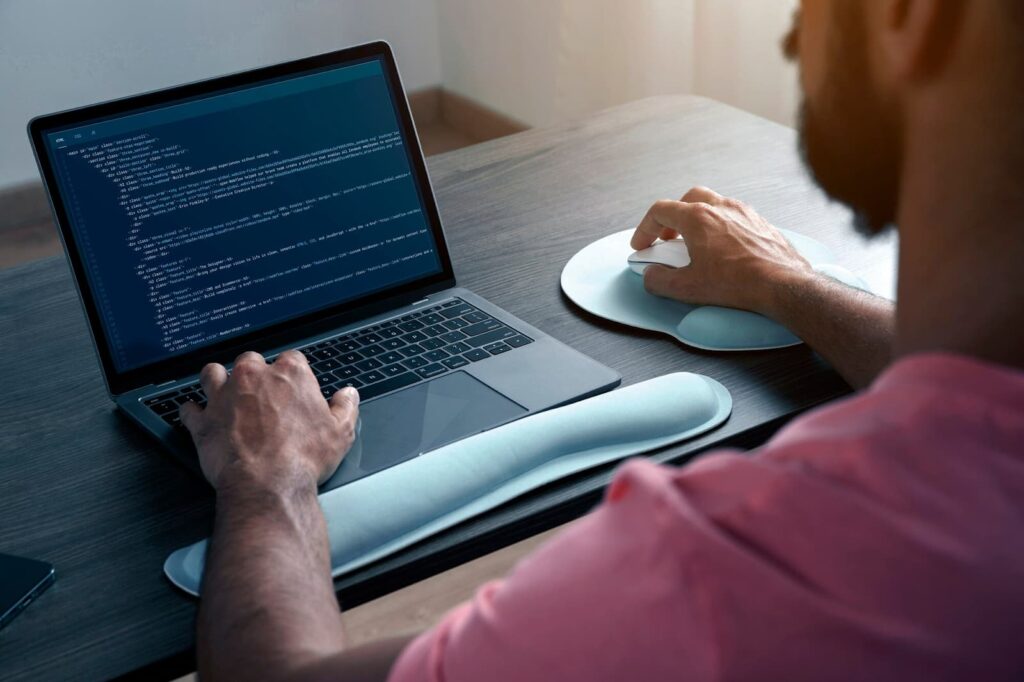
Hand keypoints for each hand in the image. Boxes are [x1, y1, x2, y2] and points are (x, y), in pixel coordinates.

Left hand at [180, 350, 359, 491]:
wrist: (268, 485)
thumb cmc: (303, 458)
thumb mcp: (341, 433)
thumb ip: (345, 407)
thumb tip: (348, 395)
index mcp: (290, 375)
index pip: (292, 359)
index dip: (293, 374)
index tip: (294, 389)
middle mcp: (254, 377)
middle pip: (250, 361)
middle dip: (255, 375)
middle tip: (261, 394)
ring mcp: (224, 397)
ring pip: (213, 374)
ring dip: (217, 381)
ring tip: (224, 392)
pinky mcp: (203, 421)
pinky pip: (189, 409)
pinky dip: (193, 413)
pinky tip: (198, 417)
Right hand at [630, 186, 814, 315]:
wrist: (783, 284)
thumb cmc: (739, 283)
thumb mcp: (687, 288)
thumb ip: (660, 280)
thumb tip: (651, 276)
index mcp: (698, 218)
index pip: (660, 211)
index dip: (645, 228)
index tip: (642, 245)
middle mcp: (721, 208)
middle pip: (687, 200)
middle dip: (672, 218)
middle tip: (667, 239)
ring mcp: (744, 212)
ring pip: (713, 204)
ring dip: (697, 220)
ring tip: (695, 244)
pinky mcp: (761, 223)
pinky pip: (733, 216)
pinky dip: (720, 226)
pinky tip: (722, 248)